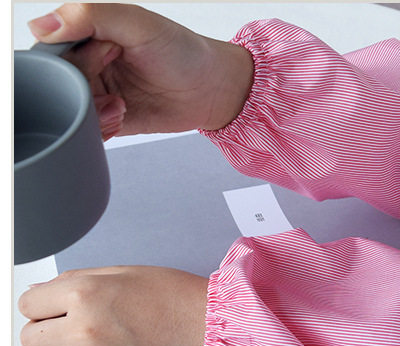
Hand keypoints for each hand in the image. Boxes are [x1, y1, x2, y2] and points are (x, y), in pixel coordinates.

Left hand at [19, 266, 208, 345]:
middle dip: (44, 331)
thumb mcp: (119, 273)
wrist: (204, 323)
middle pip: (30, 339)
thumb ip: (74, 280)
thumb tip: (38, 293)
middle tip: (67, 327)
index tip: (54, 308)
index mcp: (85, 293)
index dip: (41, 304)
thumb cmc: (169, 294)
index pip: (27, 304)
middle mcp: (85, 328)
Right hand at [28, 3, 254, 138]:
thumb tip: (39, 26)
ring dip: (91, 111)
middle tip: (114, 81)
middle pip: (60, 81)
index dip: (69, 58)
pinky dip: (98, 128)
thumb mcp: (137, 23)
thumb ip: (89, 17)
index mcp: (91, 35)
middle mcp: (92, 64)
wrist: (215, 89)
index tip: (100, 56)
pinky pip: (89, 129)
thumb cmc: (184, 51)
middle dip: (84, 86)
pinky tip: (121, 117)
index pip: (53, 48)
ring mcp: (102, 93)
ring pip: (72, 108)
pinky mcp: (113, 120)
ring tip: (120, 104)